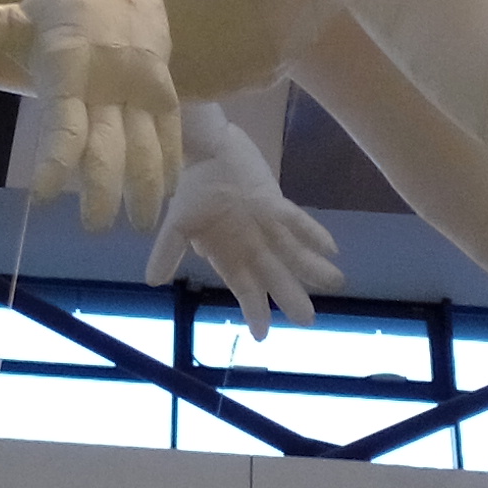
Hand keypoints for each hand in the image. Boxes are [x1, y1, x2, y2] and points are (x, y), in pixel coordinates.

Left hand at [0, 0, 180, 228]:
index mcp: (70, 66)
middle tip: (92, 226)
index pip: (62, 122)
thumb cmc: (63, 3)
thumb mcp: (20, 15)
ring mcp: (141, 84)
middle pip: (108, 143)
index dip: (53, 162)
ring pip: (146, 142)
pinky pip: (170, 129)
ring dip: (145, 185)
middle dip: (102, 188)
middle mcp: (109, 80)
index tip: (40, 199)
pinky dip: (169, 162)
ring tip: (137, 224)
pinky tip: (167, 194)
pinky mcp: (164, 86)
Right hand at [144, 118, 342, 337]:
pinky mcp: (275, 203)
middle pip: (275, 276)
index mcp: (228, 256)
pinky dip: (313, 232)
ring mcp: (267, 226)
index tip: (262, 336)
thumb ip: (168, 251)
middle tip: (307, 320)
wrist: (205, 151)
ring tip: (335, 283)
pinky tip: (331, 248)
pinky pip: (297, 220)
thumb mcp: (177, 223)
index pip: (244, 289)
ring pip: (293, 252)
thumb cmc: (192, 188)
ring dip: (313, 268)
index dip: (254, 310)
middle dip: (291, 296)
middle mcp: (252, 246)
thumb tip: (152, 281)